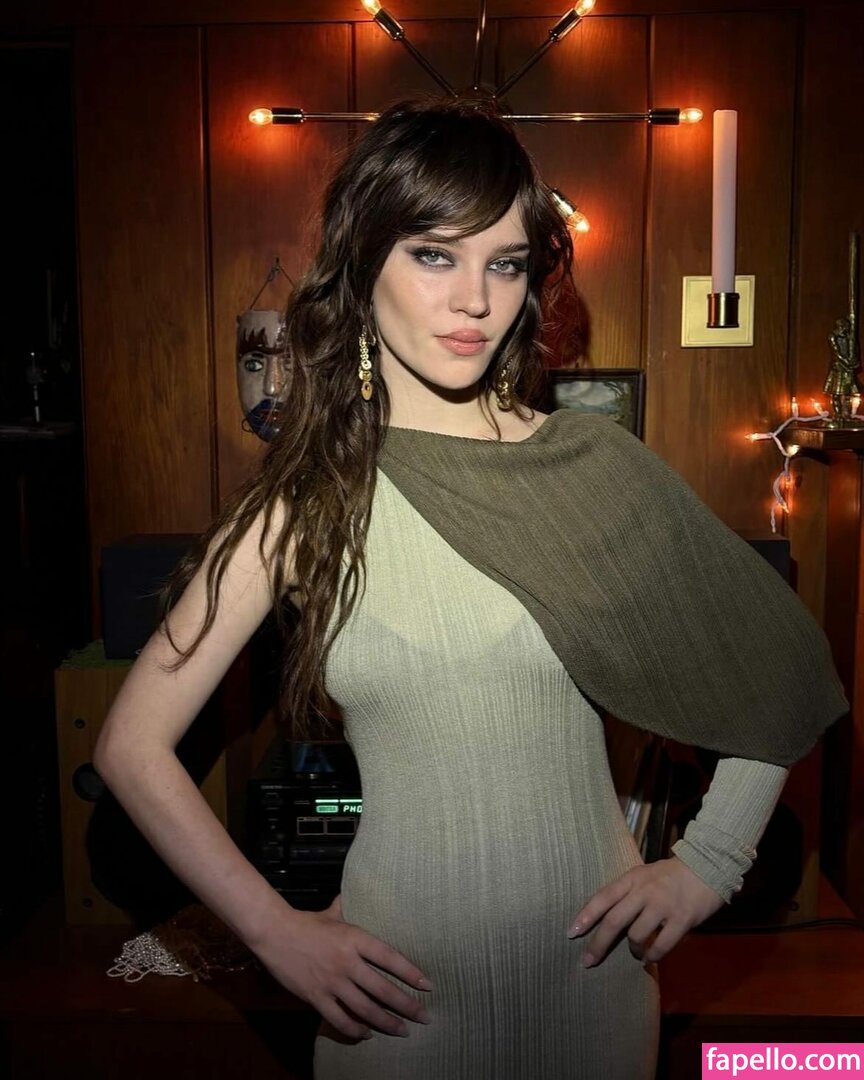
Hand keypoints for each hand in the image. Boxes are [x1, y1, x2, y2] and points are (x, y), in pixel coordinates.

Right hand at [251, 892, 432, 1041]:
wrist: (274, 933)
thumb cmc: (306, 922)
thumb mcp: (334, 913)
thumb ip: (350, 908)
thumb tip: (360, 893)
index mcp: (355, 938)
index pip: (390, 958)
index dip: (410, 973)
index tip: (427, 985)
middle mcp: (347, 962)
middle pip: (383, 989)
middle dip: (406, 1005)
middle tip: (424, 1017)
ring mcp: (332, 982)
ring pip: (365, 1008)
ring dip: (386, 1022)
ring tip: (402, 1030)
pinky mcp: (316, 997)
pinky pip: (339, 1019)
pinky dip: (355, 1029)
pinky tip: (366, 1033)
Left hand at [567, 856, 724, 965]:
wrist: (707, 867)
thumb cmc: (671, 874)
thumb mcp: (644, 875)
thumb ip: (627, 892)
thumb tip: (606, 918)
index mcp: (632, 878)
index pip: (603, 897)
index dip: (585, 916)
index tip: (571, 933)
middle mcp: (644, 891)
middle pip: (614, 920)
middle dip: (598, 944)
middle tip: (587, 961)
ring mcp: (663, 906)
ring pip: (636, 935)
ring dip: (632, 950)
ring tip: (636, 953)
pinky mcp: (682, 919)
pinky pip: (661, 945)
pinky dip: (652, 956)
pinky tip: (649, 959)